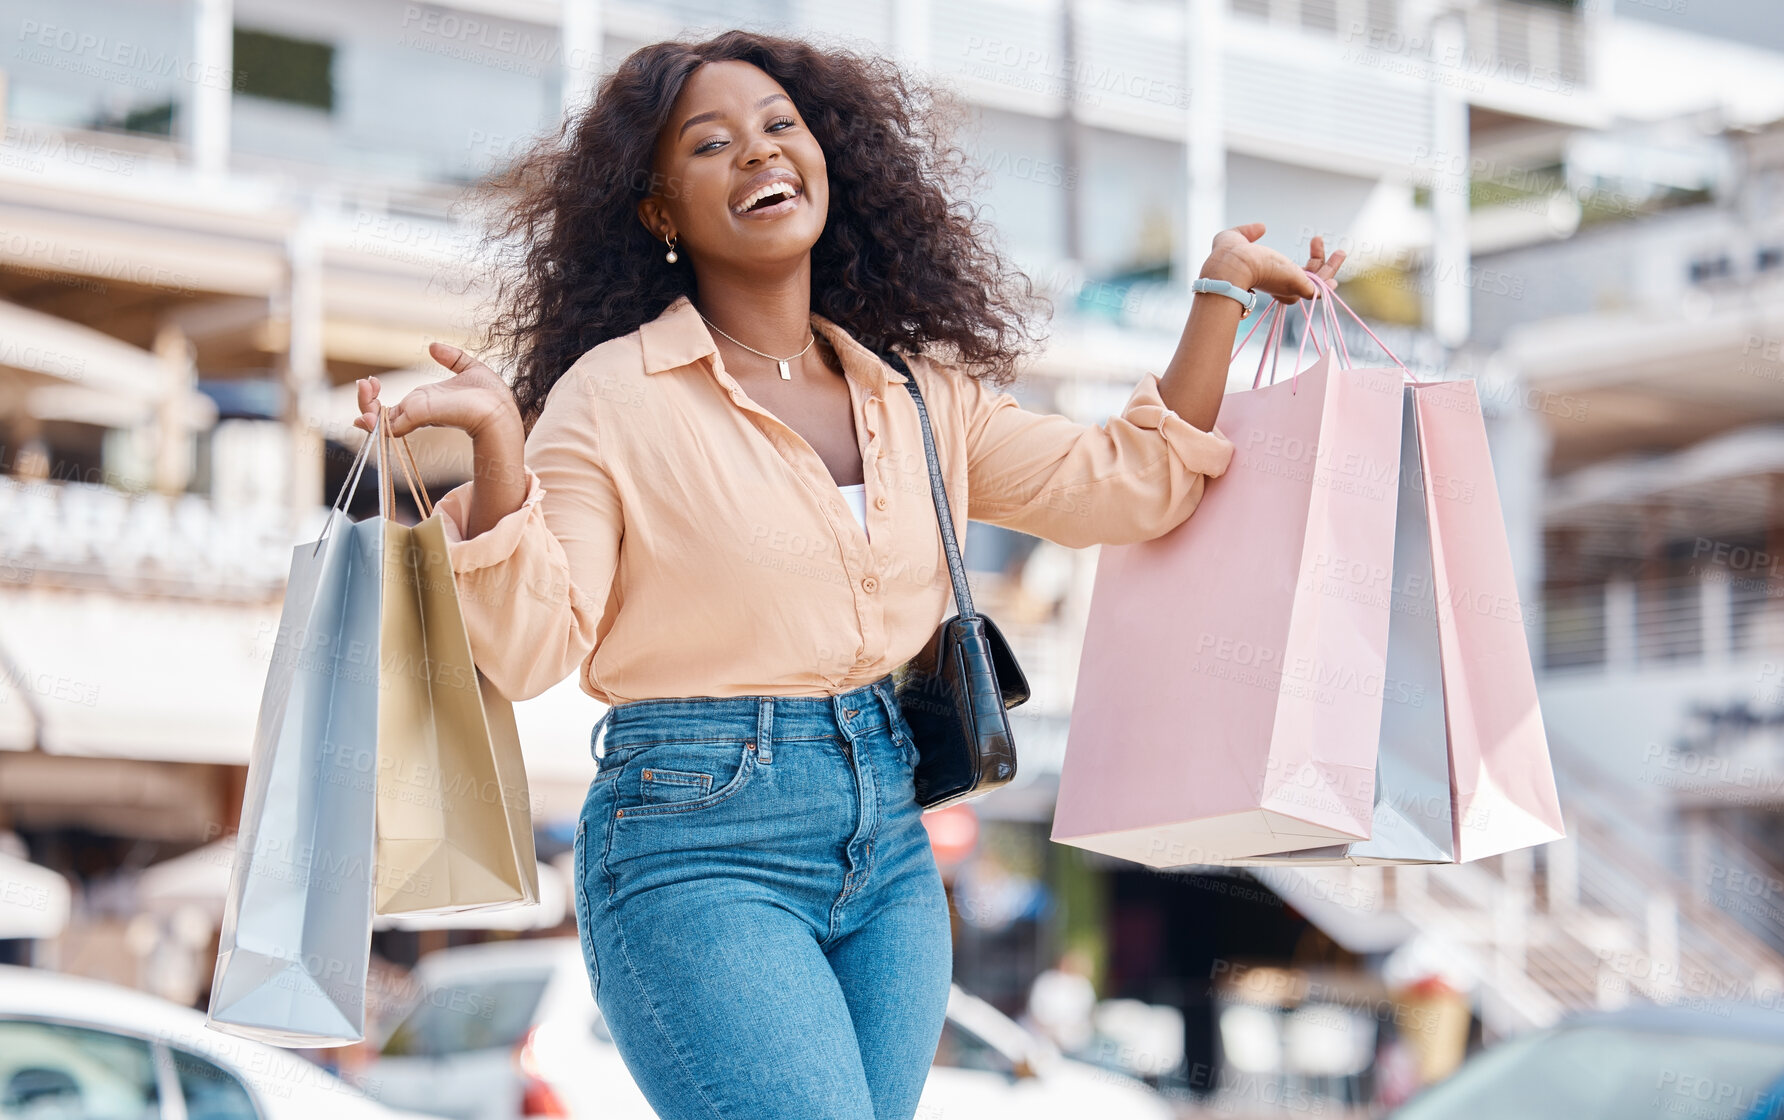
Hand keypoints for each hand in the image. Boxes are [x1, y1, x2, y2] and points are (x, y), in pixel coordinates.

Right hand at [354, 342, 518, 441]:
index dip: (375, 397)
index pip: (391, 408)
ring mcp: (418, 417)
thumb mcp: (470, 370)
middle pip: (380, 415)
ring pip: (380, 422)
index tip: (371, 380)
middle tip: (366, 383)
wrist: (500, 409)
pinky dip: (375, 423)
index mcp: (425, 403)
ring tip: (364, 388)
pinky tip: (366, 416)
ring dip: (365, 408)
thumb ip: (451, 358)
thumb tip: (433, 346)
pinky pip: (390, 426)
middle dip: (366, 401)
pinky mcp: (420, 417)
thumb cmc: (491, 397)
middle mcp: (418, 412)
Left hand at [1199, 223, 1346, 303]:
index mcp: (1270, 277)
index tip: (1312, 240)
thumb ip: (1249, 232)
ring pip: (1318, 283)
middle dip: (1322, 264)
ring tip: (1342, 252)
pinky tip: (1337, 265)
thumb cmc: (1229, 254)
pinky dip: (1329, 279)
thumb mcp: (1238, 238)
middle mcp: (1281, 285)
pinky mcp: (1298, 287)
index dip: (1307, 262)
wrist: (1233, 265)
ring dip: (1331, 268)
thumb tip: (1261, 227)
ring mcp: (1291, 287)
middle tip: (1331, 246)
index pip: (1294, 274)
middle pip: (1309, 279)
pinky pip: (1319, 290)